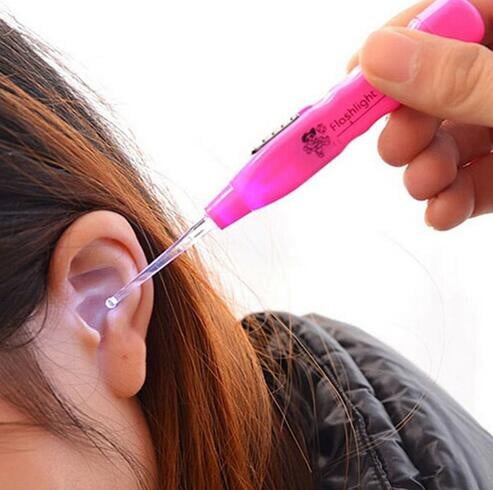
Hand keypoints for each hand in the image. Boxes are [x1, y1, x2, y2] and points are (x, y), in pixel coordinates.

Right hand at [348, 0, 492, 229]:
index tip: (355, 79)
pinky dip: (454, 199)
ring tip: (425, 187)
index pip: (447, 14)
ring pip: (453, 136)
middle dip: (409, 123)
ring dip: (427, 167)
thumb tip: (377, 56)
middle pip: (439, 82)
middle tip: (396, 148)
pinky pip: (477, 177)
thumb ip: (461, 78)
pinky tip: (442, 213)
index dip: (397, 42)